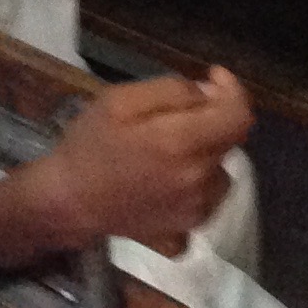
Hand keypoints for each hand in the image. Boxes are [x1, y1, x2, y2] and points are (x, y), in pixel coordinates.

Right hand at [27, 70, 252, 262]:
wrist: (68, 202)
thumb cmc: (90, 144)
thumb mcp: (119, 99)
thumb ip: (170, 91)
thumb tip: (208, 93)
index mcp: (181, 143)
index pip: (239, 116)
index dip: (232, 91)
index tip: (212, 77)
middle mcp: (198, 180)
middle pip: (229, 141)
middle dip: (210, 119)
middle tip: (174, 114)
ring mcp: (195, 210)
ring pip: (221, 171)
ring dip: (205, 154)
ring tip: (168, 151)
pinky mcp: (187, 230)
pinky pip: (208, 198)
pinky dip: (197, 184)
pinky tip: (167, 179)